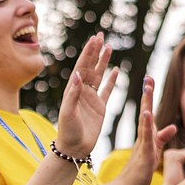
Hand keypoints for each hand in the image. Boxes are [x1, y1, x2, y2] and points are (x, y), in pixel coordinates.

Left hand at [54, 33, 118, 157]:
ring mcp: (91, 98)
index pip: (82, 67)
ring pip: (99, 75)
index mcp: (73, 90)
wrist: (74, 149)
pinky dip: (111, 80)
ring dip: (103, 61)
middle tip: (101, 35)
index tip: (94, 39)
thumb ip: (73, 94)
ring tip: (109, 47)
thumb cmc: (68, 132)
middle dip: (95, 51)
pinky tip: (116, 70)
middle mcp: (82, 91)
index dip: (88, 53)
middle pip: (90, 66)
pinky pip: (107, 90)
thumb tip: (78, 74)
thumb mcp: (68, 112)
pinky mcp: (100, 108)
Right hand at [116, 76, 177, 184]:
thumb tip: (173, 126)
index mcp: (146, 135)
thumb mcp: (155, 151)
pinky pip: (146, 137)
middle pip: (146, 111)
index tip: (150, 81)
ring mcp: (142, 144)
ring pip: (145, 120)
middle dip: (148, 94)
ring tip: (148, 88)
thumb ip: (162, 137)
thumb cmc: (140, 172)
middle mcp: (143, 136)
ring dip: (147, 104)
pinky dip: (146, 125)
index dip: (150, 97)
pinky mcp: (144, 153)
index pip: (149, 112)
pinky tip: (147, 114)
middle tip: (148, 78)